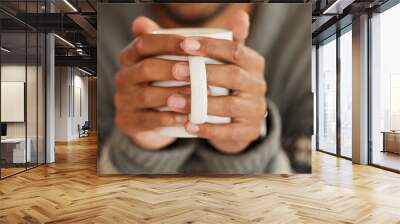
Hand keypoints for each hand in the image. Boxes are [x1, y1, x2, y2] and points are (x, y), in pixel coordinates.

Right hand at [115, 17, 191, 149]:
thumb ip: (194, 45)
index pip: (145, 42)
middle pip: (145, 68)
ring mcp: (124, 99)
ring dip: (173, 95)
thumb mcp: (173, 63)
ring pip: (146, 95)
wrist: (151, 120)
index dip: (167, 42)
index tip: (191, 44)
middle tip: (193, 71)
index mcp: (132, 56)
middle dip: (170, 68)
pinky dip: (169, 118)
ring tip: (196, 96)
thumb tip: (238, 18)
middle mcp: (125, 76)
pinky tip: (187, 118)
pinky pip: (148, 120)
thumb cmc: (167, 83)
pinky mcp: (129, 121)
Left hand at [170, 11, 266, 153]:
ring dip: (200, 103)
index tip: (184, 45)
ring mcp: (255, 109)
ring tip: (173, 101)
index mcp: (252, 62)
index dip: (210, 46)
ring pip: (230, 105)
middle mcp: (258, 84)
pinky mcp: (248, 131)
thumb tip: (145, 23)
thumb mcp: (218, 61)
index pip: (234, 49)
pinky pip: (228, 131)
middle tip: (176, 71)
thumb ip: (199, 42)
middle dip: (204, 73)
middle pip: (234, 76)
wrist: (238, 120)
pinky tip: (187, 125)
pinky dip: (207, 129)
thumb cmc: (221, 84)